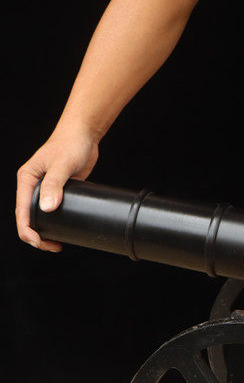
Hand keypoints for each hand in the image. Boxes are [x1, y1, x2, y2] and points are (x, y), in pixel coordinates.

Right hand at [16, 123, 99, 251]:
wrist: (84, 135)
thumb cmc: (70, 145)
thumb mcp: (62, 165)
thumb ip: (54, 185)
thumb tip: (47, 208)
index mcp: (26, 179)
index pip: (21, 211)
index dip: (28, 231)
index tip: (40, 242)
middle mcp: (33, 186)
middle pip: (29, 217)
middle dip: (37, 235)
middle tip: (54, 246)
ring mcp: (46, 189)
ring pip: (41, 216)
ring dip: (47, 231)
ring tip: (59, 243)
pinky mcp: (60, 190)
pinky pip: (54, 211)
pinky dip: (57, 222)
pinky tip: (66, 230)